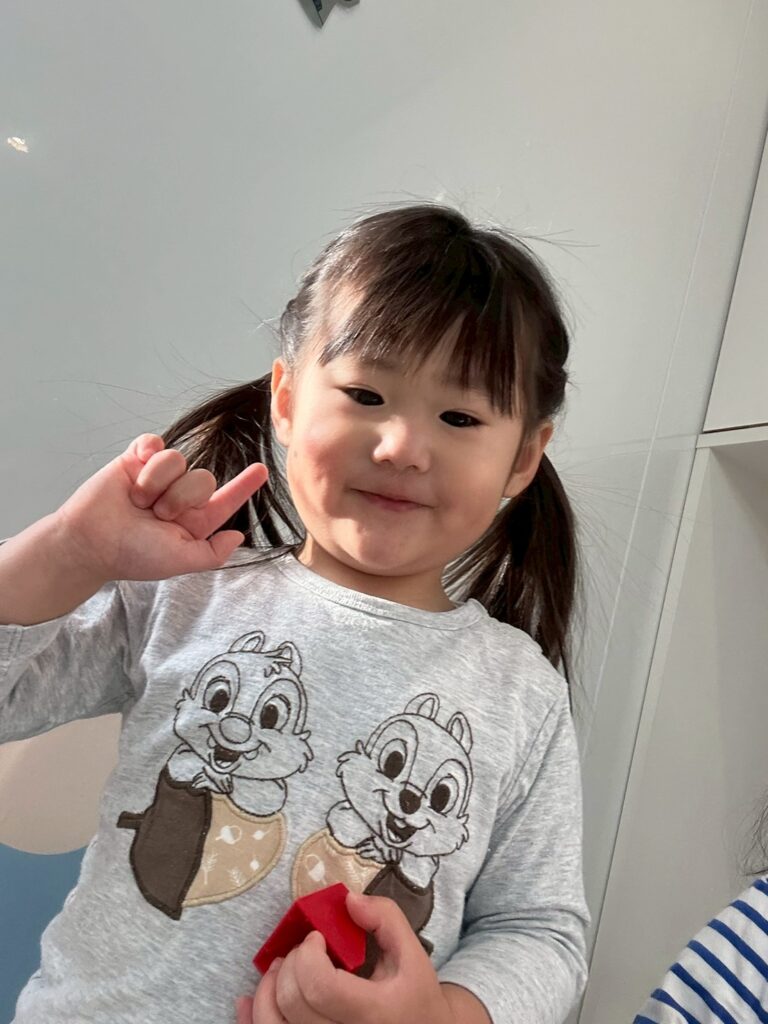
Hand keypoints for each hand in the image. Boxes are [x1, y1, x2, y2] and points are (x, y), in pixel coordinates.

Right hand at [53, 433, 267, 583]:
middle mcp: (179, 496)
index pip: (225, 500)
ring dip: (157, 483)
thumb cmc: (132, 555)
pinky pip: (155, 444)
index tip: (262, 470)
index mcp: (194, 520)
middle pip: (204, 478)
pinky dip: (147, 455)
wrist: (90, 541)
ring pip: (178, 460)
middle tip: (156, 514)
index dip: (244, 485)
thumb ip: (212, 553)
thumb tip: (238, 536)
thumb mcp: (179, 561)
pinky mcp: (136, 460)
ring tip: (138, 502)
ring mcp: (158, 477)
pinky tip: (136, 468)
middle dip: (180, 497)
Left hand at [236, 891, 455, 1023]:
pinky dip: (252, 1018)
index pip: (320, 986)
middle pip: (293, 1002)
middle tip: (305, 950)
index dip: (309, 954)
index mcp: (372, 1013)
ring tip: (281, 968)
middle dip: (290, 964)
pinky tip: (249, 1000)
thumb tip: (348, 899)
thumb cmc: (414, 994)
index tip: (317, 938)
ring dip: (267, 988)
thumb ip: (385, 918)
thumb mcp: (411, 953)